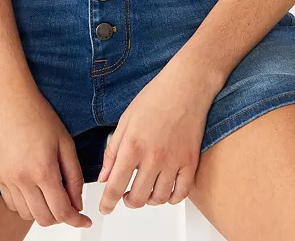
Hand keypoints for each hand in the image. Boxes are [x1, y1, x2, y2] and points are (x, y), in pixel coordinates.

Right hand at [0, 85, 92, 228]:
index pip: (62, 211)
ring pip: (28, 215)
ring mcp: (8, 180)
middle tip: (70, 203)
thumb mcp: (65, 142)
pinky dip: (26, 205)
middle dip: (61, 216)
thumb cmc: (39, 115)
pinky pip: (13, 205)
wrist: (9, 100)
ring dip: (43, 212)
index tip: (84, 220)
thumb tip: (78, 202)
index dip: (76, 220)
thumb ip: (74, 175)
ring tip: (52, 194)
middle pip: (44, 218)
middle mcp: (23, 180)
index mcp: (43, 170)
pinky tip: (35, 190)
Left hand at [96, 56, 219, 214]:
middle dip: (128, 202)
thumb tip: (104, 177)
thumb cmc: (156, 97)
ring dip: (149, 200)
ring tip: (146, 190)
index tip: (105, 208)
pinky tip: (166, 190)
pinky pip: (181, 193)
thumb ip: (113, 150)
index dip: (107, 203)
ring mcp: (173, 161)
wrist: (186, 86)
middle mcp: (153, 157)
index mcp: (133, 146)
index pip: (115, 186)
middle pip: (137, 198)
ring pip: (159, 199)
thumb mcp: (125, 120)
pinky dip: (172, 198)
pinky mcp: (190, 162)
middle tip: (126, 196)